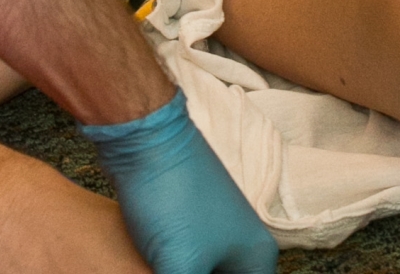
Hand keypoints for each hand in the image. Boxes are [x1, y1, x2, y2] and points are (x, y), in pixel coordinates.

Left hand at [80, 89, 275, 273]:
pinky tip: (148, 272)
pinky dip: (169, 273)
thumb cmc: (171, 199)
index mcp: (256, 259)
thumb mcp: (181, 266)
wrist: (144, 139)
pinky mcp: (186, 226)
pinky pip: (184, 267)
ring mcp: (213, 234)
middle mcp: (242, 246)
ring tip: (152, 272)